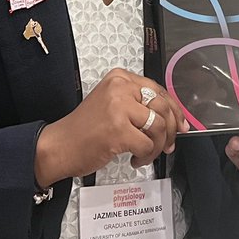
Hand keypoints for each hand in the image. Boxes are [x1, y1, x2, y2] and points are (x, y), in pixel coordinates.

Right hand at [35, 69, 187, 186]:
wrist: (59, 146)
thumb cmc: (84, 130)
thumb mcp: (112, 105)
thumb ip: (140, 106)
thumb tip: (175, 119)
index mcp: (120, 78)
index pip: (159, 90)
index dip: (174, 110)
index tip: (180, 124)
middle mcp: (120, 88)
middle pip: (163, 107)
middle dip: (171, 130)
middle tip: (167, 144)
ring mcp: (119, 108)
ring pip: (159, 126)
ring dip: (157, 146)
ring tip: (145, 154)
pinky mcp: (119, 130)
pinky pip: (148, 145)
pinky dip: (146, 157)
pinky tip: (134, 160)